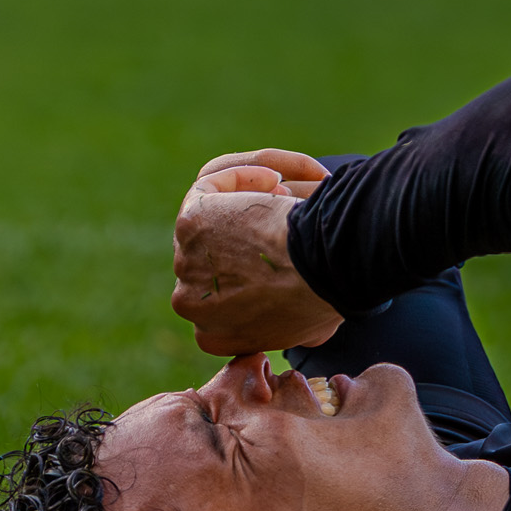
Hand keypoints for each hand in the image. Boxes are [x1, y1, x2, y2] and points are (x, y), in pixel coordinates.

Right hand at [172, 154, 342, 355]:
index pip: (220, 298)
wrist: (320, 270)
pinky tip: (276, 177)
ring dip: (247, 197)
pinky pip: (210, 185)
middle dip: (247, 229)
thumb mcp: (311, 328)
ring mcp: (186, 262)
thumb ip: (292, 327)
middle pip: (214, 253)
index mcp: (212, 336)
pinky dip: (244, 174)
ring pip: (209, 215)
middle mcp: (189, 303)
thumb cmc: (324, 296)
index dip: (250, 266)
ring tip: (285, 190)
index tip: (281, 247)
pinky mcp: (191, 221)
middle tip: (285, 211)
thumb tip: (304, 330)